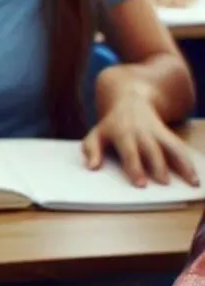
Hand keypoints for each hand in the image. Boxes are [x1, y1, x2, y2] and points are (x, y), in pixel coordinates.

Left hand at [84, 69, 198, 186]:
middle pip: (153, 151)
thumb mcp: (95, 134)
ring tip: (192, 182)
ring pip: (173, 148)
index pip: (130, 152)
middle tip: (165, 184)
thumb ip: (91, 151)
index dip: (135, 168)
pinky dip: (189, 162)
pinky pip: (180, 148)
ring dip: (184, 164)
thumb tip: (92, 168)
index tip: (141, 184)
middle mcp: (143, 133)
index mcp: (123, 133)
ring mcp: (158, 132)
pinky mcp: (168, 134)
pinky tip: (195, 177)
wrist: (132, 102)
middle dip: (159, 167)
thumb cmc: (110, 125)